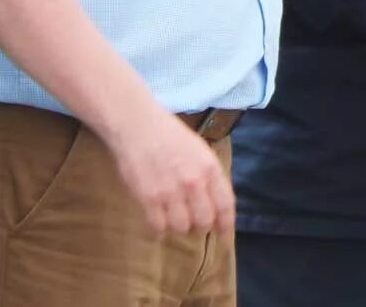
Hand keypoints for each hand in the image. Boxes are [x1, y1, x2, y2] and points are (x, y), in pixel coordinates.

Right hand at [101, 104, 234, 236]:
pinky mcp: (148, 198)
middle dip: (201, 229)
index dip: (226, 225)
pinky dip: (159, 232)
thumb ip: (209, 177)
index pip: (225, 205)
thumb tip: (216, 203)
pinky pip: (157, 227)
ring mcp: (170, 192)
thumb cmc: (171, 137)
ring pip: (181, 227)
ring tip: (175, 223)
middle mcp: (194, 182)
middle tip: (195, 228)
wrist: (139, 127)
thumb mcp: (201, 152)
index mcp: (210, 169)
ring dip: (179, 230)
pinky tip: (158, 228)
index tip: (224, 236)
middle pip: (204, 221)